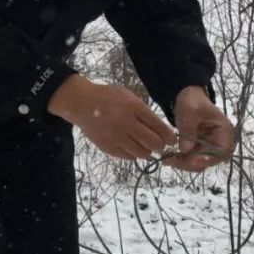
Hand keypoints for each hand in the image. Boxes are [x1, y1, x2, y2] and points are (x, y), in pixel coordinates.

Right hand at [48, 75, 176, 159]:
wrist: (81, 103)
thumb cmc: (107, 97)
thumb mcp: (128, 96)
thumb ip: (143, 111)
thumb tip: (160, 128)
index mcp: (134, 108)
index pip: (158, 126)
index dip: (169, 136)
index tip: (172, 140)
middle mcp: (126, 123)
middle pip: (153, 143)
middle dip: (160, 146)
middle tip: (160, 145)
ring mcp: (116, 137)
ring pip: (142, 153)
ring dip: (147, 151)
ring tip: (145, 146)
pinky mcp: (107, 147)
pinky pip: (128, 157)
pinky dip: (134, 154)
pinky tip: (132, 147)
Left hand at [169, 86, 236, 172]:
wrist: (189, 99)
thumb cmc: (192, 101)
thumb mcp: (189, 111)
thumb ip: (188, 128)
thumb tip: (185, 150)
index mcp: (225, 131)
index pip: (222, 150)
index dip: (208, 158)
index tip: (191, 160)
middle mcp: (221, 143)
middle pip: (210, 160)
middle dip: (191, 163)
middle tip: (171, 160)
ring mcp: (211, 148)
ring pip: (200, 164)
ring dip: (184, 164)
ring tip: (166, 159)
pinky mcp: (201, 151)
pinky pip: (193, 161)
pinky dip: (181, 161)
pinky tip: (169, 158)